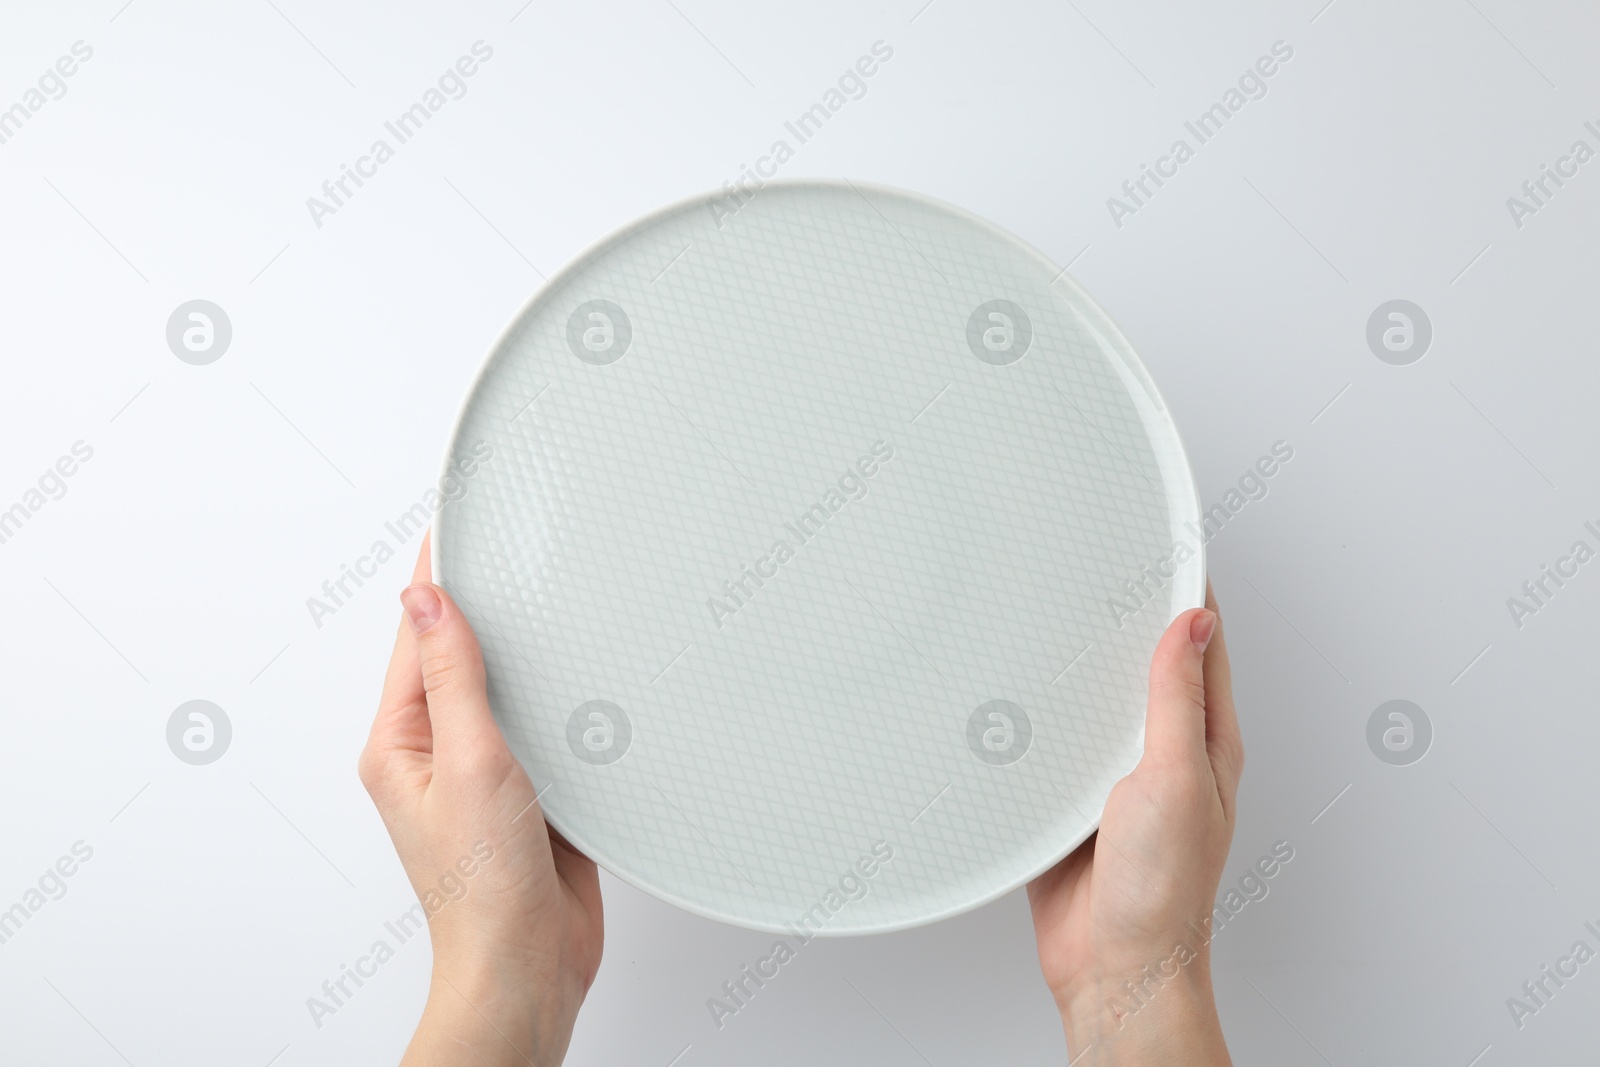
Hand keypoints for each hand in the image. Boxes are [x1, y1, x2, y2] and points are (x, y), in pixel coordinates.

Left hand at [360, 536, 602, 1065]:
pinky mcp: (532, 791)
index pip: (416, 637)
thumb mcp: (468, 760)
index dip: (438, 578)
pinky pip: (542, 725)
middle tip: (501, 544)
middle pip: (457, 657)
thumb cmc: (483, 886)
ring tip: (536, 593)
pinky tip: (578, 673)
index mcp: (401, 743)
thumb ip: (453, 676)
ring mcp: (487, 772)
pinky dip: (559, 696)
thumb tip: (425, 598)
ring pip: (504, 689)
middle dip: (479, 605)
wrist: (529, 964)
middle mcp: (439, 753)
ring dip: (522, 651)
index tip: (454, 524)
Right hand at [1028, 583, 1241, 1064]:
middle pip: (1146, 662)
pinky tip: (1017, 691)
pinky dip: (1040, 712)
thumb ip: (1177, 700)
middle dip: (1127, 611)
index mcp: (1205, 739)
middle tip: (1098, 556)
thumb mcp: (1176, 780)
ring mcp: (1115, 774)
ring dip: (1079, 660)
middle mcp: (1163, 750)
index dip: (1185, 588)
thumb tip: (1194, 622)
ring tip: (1054, 606)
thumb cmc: (1161, 893)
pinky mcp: (1071, 800)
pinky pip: (1056, 741)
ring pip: (1096, 697)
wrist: (1111, 967)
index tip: (1163, 538)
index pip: (1201, 643)